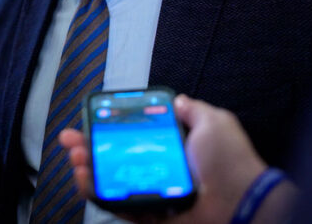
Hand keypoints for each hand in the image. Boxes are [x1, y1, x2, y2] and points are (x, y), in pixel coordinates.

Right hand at [59, 94, 278, 223]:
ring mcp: (152, 195)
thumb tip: (178, 99)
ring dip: (88, 171)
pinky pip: (118, 207)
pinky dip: (98, 195)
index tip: (90, 122)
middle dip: (88, 150)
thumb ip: (194, 110)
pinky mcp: (150, 216)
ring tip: (77, 160)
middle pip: (113, 160)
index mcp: (171, 150)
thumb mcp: (214, 123)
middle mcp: (158, 172)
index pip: (130, 139)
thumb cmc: (230, 162)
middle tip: (71, 142)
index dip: (108, 131)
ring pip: (110, 183)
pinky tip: (87, 181)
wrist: (240, 200)